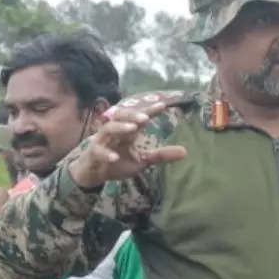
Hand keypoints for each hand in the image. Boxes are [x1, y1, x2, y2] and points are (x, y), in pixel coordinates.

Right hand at [66, 95, 188, 188]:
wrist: (94, 173)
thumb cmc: (118, 162)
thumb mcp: (142, 160)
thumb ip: (161, 155)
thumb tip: (185, 152)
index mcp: (127, 132)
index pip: (138, 118)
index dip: (149, 111)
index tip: (163, 105)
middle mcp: (114, 132)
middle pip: (121, 116)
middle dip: (133, 115)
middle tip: (146, 117)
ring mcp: (102, 141)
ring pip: (108, 129)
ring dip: (120, 127)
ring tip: (133, 128)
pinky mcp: (93, 154)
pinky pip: (98, 151)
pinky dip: (106, 153)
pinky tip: (115, 157)